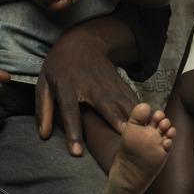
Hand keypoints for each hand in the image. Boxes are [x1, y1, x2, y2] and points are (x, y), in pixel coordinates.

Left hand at [36, 25, 137, 155]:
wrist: (82, 41)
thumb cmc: (59, 66)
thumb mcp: (44, 84)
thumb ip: (44, 109)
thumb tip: (43, 135)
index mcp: (67, 87)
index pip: (69, 112)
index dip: (73, 132)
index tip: (77, 152)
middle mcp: (89, 85)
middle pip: (104, 106)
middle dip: (115, 122)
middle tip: (125, 140)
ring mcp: (107, 82)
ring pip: (122, 101)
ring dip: (134, 117)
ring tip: (144, 133)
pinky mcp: (118, 81)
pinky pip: (131, 97)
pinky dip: (140, 109)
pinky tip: (150, 120)